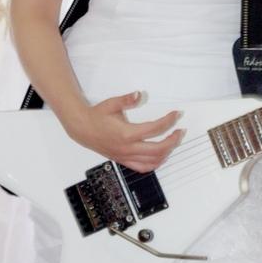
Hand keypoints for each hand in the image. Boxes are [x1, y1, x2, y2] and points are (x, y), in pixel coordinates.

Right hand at [65, 90, 184, 171]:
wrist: (82, 128)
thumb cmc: (97, 116)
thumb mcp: (112, 104)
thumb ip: (127, 99)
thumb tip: (139, 94)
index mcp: (126, 133)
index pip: (155, 129)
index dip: (169, 121)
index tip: (176, 114)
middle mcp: (127, 148)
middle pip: (158, 149)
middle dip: (173, 140)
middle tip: (180, 131)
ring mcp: (125, 156)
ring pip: (153, 161)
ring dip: (167, 152)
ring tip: (173, 142)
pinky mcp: (123, 160)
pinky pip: (142, 168)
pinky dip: (155, 163)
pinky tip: (161, 156)